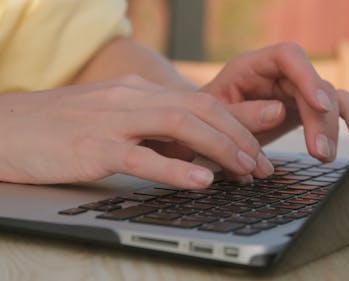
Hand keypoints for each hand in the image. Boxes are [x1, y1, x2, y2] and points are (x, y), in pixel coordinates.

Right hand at [0, 76, 273, 187]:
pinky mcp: (92, 147)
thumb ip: (151, 128)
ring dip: (221, 148)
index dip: (237, 124)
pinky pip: (141, 156)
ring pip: (179, 125)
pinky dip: (176, 169)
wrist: (5, 127)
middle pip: (200, 109)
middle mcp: (131, 98)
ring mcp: (112, 120)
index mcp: (139, 91)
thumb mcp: (114, 118)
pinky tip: (201, 180)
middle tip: (263, 165)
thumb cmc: (62, 127)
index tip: (259, 148)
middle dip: (240, 136)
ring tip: (246, 170)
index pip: (200, 101)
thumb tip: (191, 149)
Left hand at [201, 42, 348, 162]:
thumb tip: (279, 112)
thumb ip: (242, 115)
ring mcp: (293, 90)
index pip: (288, 57)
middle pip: (312, 84)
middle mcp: (278, 74)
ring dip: (331, 128)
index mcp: (252, 66)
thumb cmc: (207, 120)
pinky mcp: (302, 108)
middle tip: (318, 151)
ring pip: (326, 99)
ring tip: (323, 156)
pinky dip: (345, 119)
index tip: (318, 105)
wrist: (208, 129)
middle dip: (320, 118)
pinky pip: (331, 109)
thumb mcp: (214, 117)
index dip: (307, 77)